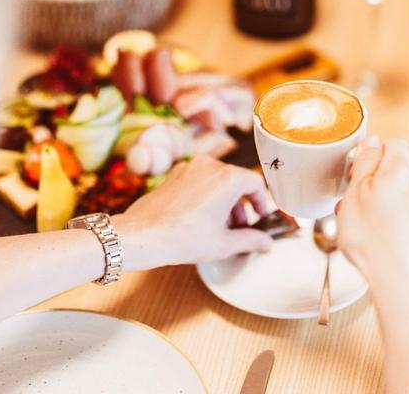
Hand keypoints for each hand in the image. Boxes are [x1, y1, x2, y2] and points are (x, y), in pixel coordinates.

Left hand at [114, 155, 273, 270]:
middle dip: (241, 205)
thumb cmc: (182, 238)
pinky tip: (201, 219)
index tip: (261, 216)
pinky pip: (200, 180)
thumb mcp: (224, 244)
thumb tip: (266, 241)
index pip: (256, 183)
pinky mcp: (175, 173)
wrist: (142, 235)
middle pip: (236, 181)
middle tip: (241, 228)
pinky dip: (207, 195)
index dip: (262, 202)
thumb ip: (251, 240)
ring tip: (220, 227)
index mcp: (227, 178)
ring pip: (217, 180)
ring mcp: (189, 167)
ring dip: (224, 201)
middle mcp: (209, 165)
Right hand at [336, 136, 408, 298]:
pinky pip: (401, 217)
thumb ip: (364, 162)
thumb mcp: (355, 192)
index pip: (393, 144)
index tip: (355, 168)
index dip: (372, 152)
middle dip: (370, 182)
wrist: (400, 286)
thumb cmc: (374, 241)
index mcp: (402, 172)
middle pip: (393, 172)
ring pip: (395, 196)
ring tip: (357, 225)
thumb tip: (372, 142)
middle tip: (350, 200)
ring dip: (375, 204)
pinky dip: (385, 222)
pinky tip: (371, 239)